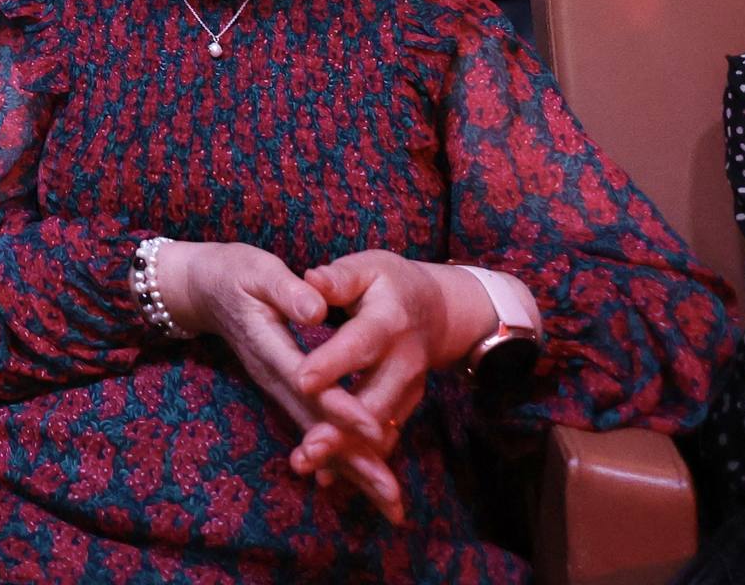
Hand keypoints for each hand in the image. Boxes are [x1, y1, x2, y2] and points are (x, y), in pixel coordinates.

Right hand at [162, 242, 407, 522]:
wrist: (201, 289)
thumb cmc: (233, 272)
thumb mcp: (257, 270)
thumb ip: (288, 290)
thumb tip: (317, 311)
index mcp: (269, 347)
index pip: (309, 385)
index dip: (342, 408)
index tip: (374, 431)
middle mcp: (273, 378)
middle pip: (316, 427)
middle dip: (354, 461)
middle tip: (390, 496)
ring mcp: (276, 388)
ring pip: (317, 435)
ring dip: (352, 469)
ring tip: (388, 500)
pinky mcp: (283, 391)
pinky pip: (313, 428)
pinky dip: (340, 455)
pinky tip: (364, 474)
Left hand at [296, 252, 495, 448]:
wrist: (441, 311)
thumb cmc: (392, 283)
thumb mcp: (368, 268)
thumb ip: (339, 278)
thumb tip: (311, 281)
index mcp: (389, 321)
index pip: (360, 344)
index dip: (333, 363)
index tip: (303, 379)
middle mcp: (404, 361)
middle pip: (373, 400)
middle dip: (342, 428)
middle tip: (308, 448)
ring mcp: (408, 389)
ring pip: (379, 429)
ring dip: (348, 453)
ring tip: (310, 467)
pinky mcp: (404, 406)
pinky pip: (383, 439)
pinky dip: (359, 460)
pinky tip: (327, 477)